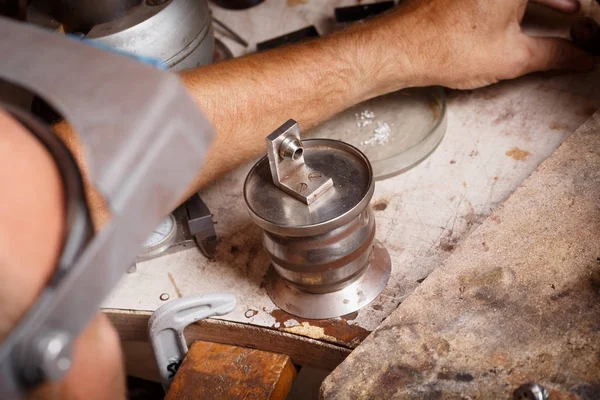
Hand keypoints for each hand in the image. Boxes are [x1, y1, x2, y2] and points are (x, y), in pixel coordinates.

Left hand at [361, 0, 593, 90]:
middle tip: (579, 17)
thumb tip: (579, 58)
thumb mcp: (513, 57)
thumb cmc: (447, 47)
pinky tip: (527, 11)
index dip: (576, 7)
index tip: (585, 21)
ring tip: (566, 11)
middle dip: (561, 3)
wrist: (401, 48)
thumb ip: (555, 54)